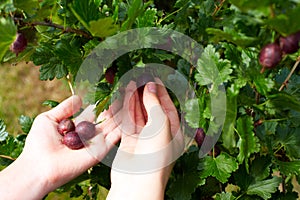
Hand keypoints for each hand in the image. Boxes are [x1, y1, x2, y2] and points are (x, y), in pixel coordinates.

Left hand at [0, 95, 120, 198]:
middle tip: (127, 90)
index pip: (95, 112)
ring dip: (123, 111)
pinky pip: (116, 136)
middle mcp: (89, 135)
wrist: (39, 165)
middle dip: (116, 104)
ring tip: (132, 96)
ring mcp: (97, 143)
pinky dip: (124, 124)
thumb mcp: (48, 119)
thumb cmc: (38, 144)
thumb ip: (65, 108)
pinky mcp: (101, 151)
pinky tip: (131, 111)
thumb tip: (79, 98)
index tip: (113, 89)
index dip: (103, 101)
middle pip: (107, 117)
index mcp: (78, 127)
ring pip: (114, 124)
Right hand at [107, 80, 183, 199]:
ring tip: (132, 80)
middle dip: (147, 92)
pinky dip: (127, 106)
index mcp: (174, 133)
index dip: (161, 91)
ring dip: (136, 97)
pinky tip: (125, 93)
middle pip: (153, 109)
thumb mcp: (161, 124)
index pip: (168, 107)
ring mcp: (144, 138)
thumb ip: (154, 103)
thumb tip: (151, 86)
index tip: (154, 77)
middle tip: (141, 76)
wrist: (138, 182)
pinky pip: (128, 120)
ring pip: (139, 113)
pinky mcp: (130, 141)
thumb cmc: (156, 155)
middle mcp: (160, 135)